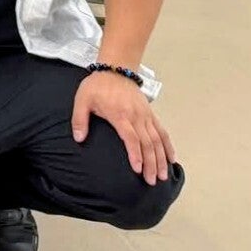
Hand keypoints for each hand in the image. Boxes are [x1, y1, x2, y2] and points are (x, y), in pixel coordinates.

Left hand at [74, 70, 174, 184]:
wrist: (115, 69)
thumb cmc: (97, 86)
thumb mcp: (82, 100)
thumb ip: (80, 120)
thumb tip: (79, 139)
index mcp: (120, 115)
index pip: (131, 138)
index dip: (135, 154)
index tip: (138, 169)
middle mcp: (136, 117)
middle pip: (148, 143)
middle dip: (152, 163)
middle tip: (152, 181)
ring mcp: (146, 116)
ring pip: (158, 140)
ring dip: (162, 159)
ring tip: (164, 176)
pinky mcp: (151, 114)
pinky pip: (162, 132)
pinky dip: (168, 146)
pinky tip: (172, 159)